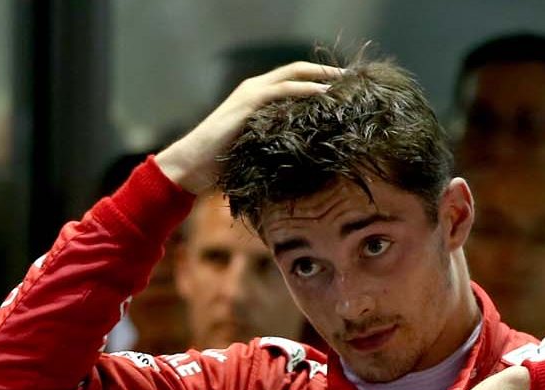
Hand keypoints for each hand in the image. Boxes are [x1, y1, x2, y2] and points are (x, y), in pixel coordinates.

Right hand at [156, 62, 342, 193]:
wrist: (193, 165)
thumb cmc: (221, 163)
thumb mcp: (254, 146)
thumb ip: (274, 139)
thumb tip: (302, 151)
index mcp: (255, 96)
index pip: (293, 78)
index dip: (318, 79)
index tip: (341, 88)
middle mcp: (254, 88)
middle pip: (298, 69)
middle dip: (326, 72)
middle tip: (351, 79)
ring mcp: (251, 93)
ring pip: (294, 74)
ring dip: (322, 77)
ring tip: (345, 83)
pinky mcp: (248, 103)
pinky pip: (283, 89)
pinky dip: (305, 89)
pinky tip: (324, 94)